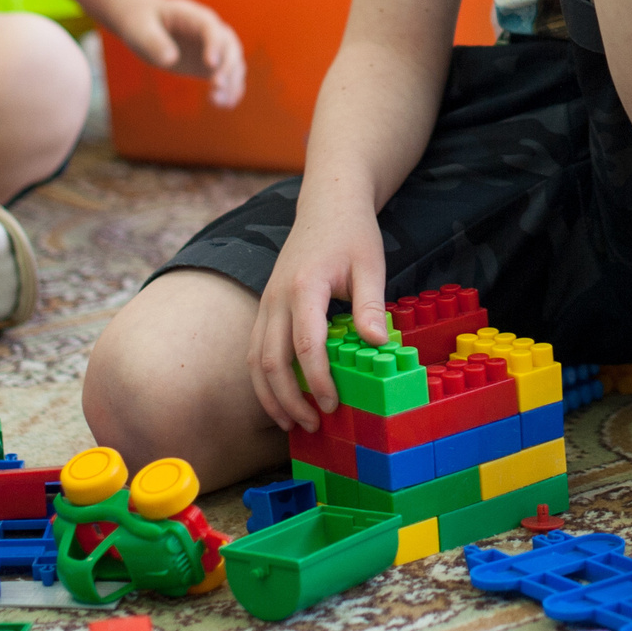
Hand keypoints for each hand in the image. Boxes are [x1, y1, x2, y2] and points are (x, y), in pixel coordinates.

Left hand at [117, 0, 246, 108]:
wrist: (145, 23)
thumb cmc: (142, 23)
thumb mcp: (141, 30)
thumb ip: (154, 42)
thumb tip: (171, 60)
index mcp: (193, 16)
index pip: (211, 27)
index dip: (214, 44)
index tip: (209, 65)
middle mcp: (210, 30)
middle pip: (230, 45)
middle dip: (227, 66)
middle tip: (216, 87)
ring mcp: (214, 47)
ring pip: (234, 63)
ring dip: (231, 82)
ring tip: (218, 102)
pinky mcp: (212, 65)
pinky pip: (229, 76)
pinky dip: (232, 90)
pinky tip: (226, 105)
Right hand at [246, 187, 389, 434]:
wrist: (327, 205)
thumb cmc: (352, 234)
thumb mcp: (370, 264)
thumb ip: (371, 304)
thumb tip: (377, 343)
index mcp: (304, 287)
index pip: (305, 344)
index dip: (317, 380)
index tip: (333, 404)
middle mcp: (276, 297)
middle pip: (270, 360)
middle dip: (289, 399)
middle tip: (313, 425)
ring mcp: (266, 302)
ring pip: (254, 359)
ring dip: (270, 396)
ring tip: (292, 423)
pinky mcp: (266, 307)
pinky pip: (255, 350)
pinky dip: (264, 380)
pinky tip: (281, 400)